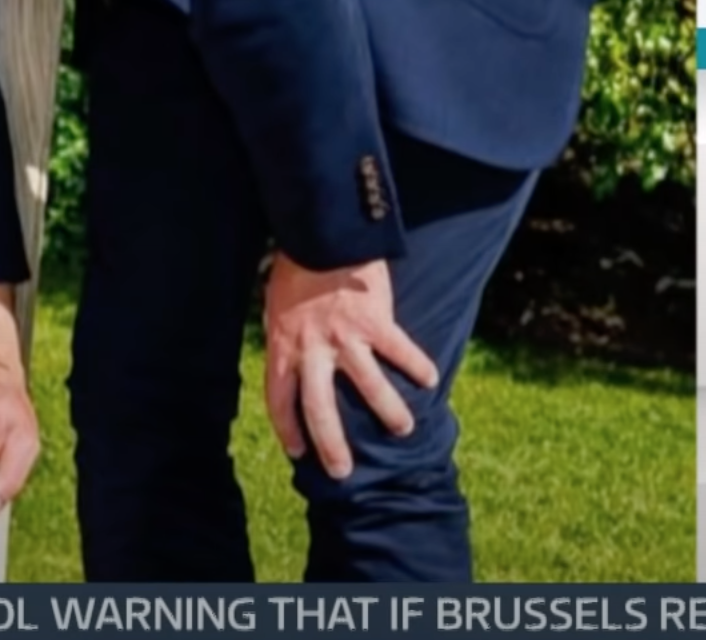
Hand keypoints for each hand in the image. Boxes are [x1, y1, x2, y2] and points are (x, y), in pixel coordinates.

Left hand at [262, 252, 438, 480]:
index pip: (280, 400)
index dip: (288, 429)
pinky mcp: (376, 321)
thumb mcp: (275, 309)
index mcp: (283, 346)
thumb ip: (286, 341)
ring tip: (403, 429)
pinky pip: (400, 351)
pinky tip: (431, 380)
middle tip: (343, 472)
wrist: (320, 234)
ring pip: (369, 388)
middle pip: (320, 410)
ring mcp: (346, 338)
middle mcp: (312, 349)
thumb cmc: (295, 270)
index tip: (297, 451)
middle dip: (332, 446)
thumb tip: (292, 367)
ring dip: (388, 413)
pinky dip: (418, 366)